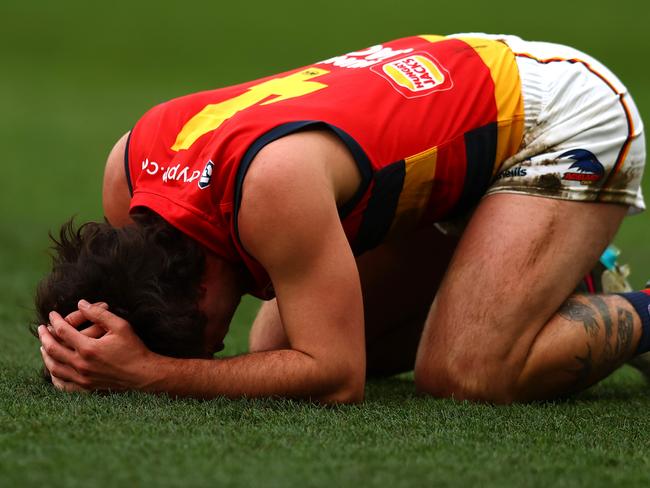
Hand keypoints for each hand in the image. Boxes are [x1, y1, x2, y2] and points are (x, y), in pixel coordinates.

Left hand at [38, 300, 159, 391]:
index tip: (52, 314)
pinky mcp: (85, 386)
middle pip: (52, 349)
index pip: (63, 331)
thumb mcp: (120, 326)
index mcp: (89, 348)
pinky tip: (53, 368)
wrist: (142, 372)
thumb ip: (99, 313)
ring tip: (43, 345)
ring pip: (54, 367)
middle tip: (42, 328)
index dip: (56, 320)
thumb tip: (81, 303)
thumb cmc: (133, 348)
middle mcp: (81, 364)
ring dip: (45, 355)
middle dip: (45, 336)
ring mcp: (82, 377)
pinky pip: (62, 383)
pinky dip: (54, 376)